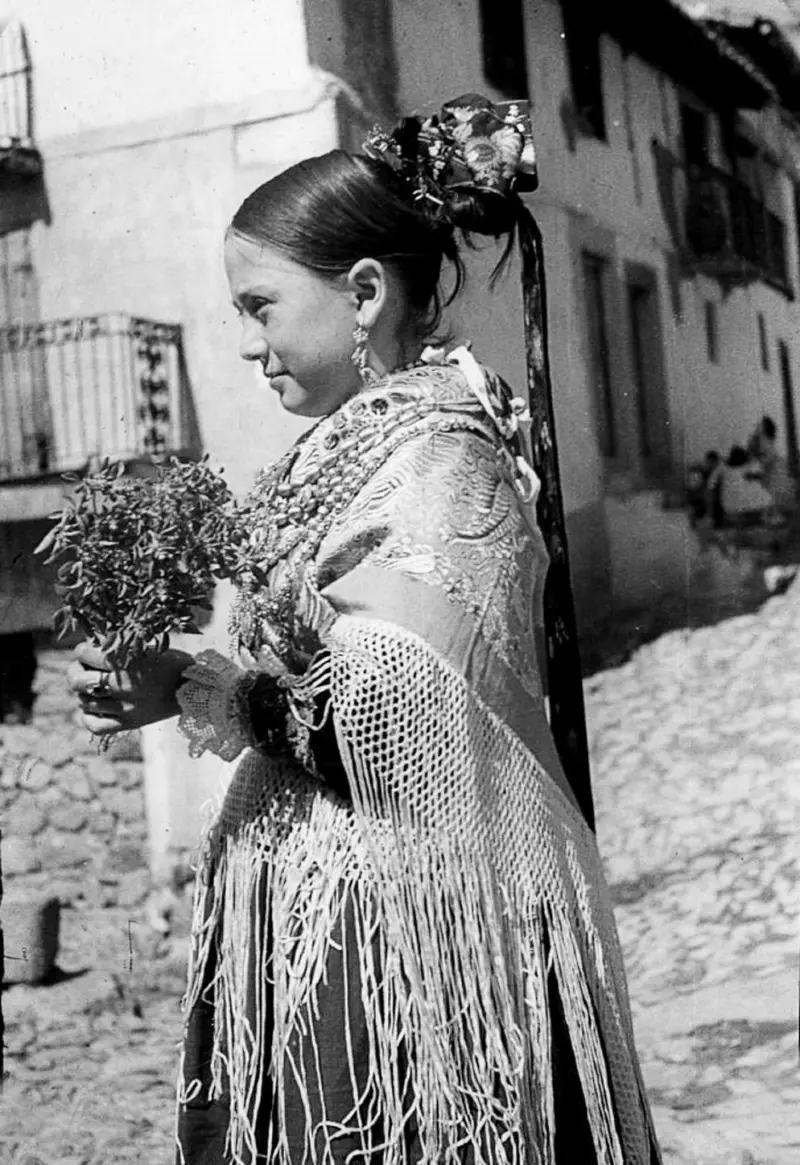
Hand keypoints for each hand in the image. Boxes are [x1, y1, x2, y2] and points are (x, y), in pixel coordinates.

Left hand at [67, 641, 194, 737]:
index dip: (83, 650)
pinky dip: (89, 715)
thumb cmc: (171, 662)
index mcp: (128, 661)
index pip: (84, 653)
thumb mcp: (145, 646)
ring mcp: (125, 708)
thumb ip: (117, 647)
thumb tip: (87, 650)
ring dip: (86, 692)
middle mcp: (123, 685)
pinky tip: (96, 706)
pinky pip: (94, 724)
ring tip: (96, 687)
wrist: (196, 688)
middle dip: (75, 671)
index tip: (88, 650)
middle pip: (77, 681)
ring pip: (84, 701)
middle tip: (83, 669)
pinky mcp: (129, 723)